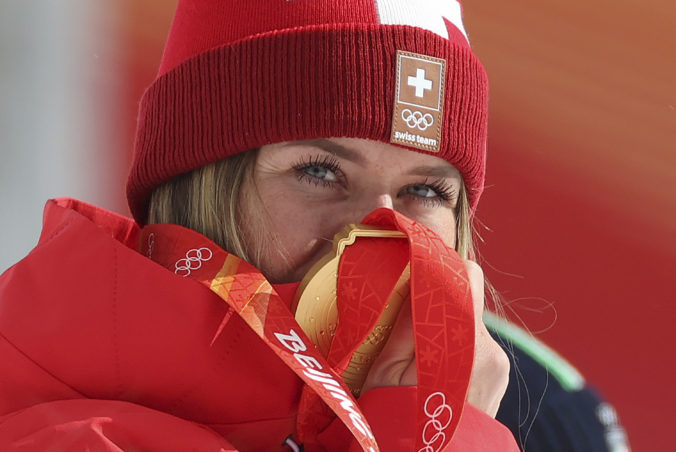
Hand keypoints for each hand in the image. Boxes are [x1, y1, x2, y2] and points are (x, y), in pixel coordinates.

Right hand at [360, 260, 509, 417]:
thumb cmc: (398, 425)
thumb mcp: (385, 373)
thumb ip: (404, 322)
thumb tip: (411, 274)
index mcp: (470, 345)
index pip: (467, 276)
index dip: (438, 268)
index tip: (411, 274)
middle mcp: (493, 353)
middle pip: (464, 301)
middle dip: (434, 303)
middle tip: (402, 321)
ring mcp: (498, 369)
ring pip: (466, 324)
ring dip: (442, 328)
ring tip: (413, 356)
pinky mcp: (495, 379)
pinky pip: (472, 346)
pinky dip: (451, 347)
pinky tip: (430, 371)